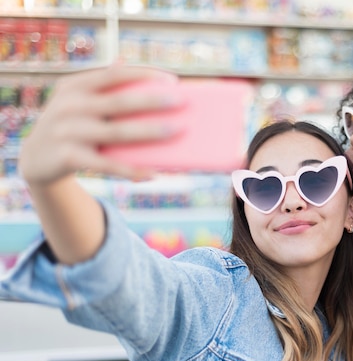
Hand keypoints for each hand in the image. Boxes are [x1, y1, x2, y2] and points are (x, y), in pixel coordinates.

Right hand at [19, 64, 182, 185]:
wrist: (36, 158)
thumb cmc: (72, 125)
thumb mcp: (79, 102)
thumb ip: (102, 87)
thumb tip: (127, 63)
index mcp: (74, 86)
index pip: (113, 74)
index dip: (144, 75)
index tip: (173, 80)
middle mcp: (69, 105)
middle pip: (120, 102)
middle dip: (154, 101)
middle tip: (182, 102)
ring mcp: (67, 131)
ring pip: (118, 132)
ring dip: (151, 132)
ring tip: (178, 131)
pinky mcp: (68, 158)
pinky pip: (108, 165)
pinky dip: (132, 170)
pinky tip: (154, 173)